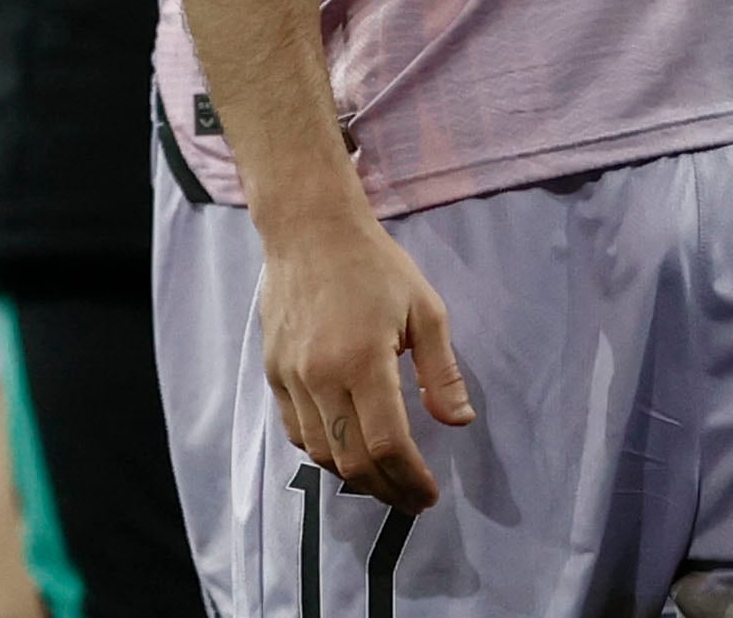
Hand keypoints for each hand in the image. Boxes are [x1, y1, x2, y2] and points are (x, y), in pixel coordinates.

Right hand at [258, 204, 474, 511]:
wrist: (310, 233)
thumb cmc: (376, 267)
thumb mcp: (425, 310)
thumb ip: (441, 371)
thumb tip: (458, 421)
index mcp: (363, 360)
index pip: (387, 443)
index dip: (410, 478)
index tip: (429, 494)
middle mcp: (321, 377)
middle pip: (351, 459)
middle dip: (385, 489)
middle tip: (411, 499)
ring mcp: (291, 378)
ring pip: (320, 452)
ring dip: (354, 476)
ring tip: (384, 481)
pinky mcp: (273, 374)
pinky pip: (296, 431)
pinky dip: (323, 451)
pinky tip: (347, 450)